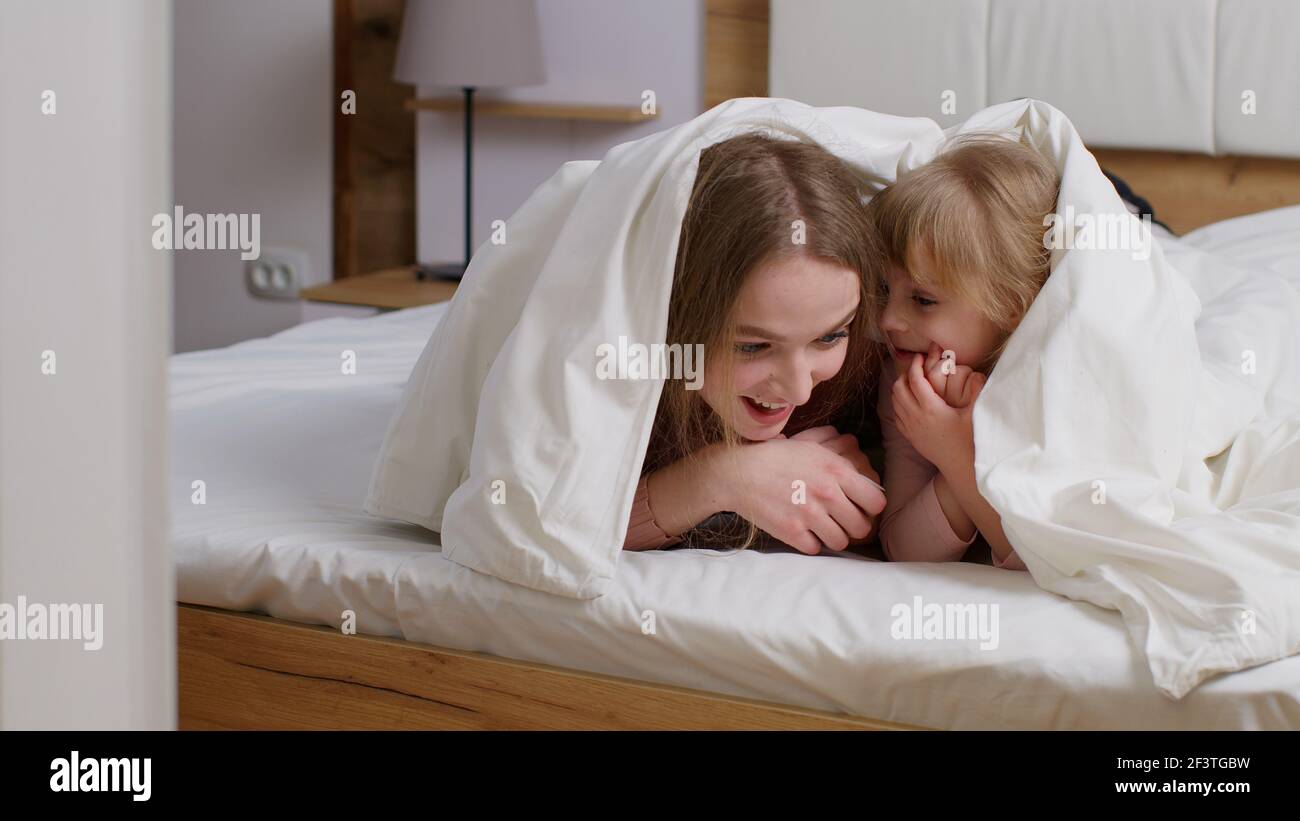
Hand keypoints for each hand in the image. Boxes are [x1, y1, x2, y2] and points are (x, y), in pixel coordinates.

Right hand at [713, 436, 886, 554]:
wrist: (738, 472)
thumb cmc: (775, 457)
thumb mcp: (811, 448)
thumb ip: (840, 458)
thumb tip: (861, 461)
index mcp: (836, 471)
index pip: (876, 501)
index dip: (870, 508)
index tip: (861, 508)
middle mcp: (827, 494)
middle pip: (861, 527)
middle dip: (852, 526)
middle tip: (841, 522)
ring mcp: (809, 515)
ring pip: (840, 542)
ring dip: (832, 537)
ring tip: (821, 528)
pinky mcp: (792, 532)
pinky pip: (815, 549)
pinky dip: (810, 543)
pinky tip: (802, 532)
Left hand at [892, 350, 985, 472]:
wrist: (960, 467)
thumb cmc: (971, 441)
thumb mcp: (975, 414)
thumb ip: (976, 391)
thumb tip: (977, 372)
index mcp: (930, 409)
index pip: (914, 379)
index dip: (915, 364)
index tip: (921, 356)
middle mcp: (915, 417)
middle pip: (899, 388)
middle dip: (905, 373)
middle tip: (917, 366)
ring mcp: (910, 428)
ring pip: (895, 401)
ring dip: (901, 387)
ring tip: (914, 380)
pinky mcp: (909, 436)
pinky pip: (896, 414)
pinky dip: (899, 402)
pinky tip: (911, 399)